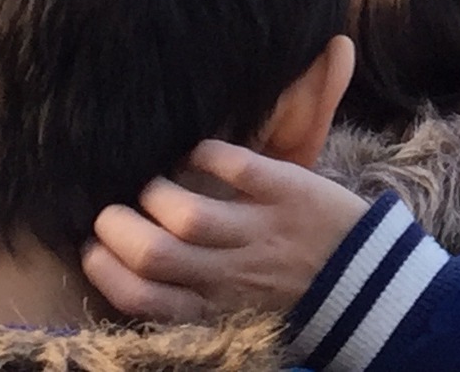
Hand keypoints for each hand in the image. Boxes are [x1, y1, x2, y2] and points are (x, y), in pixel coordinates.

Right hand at [82, 141, 369, 321]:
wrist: (368, 277)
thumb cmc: (287, 288)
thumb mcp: (234, 304)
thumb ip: (186, 289)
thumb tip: (126, 269)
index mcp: (215, 306)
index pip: (144, 300)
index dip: (106, 274)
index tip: (91, 250)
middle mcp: (234, 274)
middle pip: (156, 255)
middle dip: (118, 229)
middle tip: (110, 212)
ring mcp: (263, 231)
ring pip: (190, 215)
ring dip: (159, 193)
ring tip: (154, 185)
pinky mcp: (290, 190)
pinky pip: (239, 166)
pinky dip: (209, 154)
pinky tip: (199, 152)